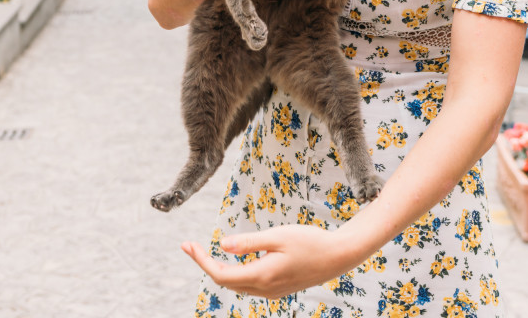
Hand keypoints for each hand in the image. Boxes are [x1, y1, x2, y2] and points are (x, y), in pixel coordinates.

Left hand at [181, 225, 360, 299]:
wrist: (339, 256)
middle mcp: (265, 289)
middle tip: (189, 246)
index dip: (201, 261)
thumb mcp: (278, 236)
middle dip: (205, 264)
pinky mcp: (279, 289)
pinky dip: (235, 273)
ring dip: (219, 270)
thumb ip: (249, 242)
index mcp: (262, 275)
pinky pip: (250, 285)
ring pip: (237, 285)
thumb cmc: (310, 241)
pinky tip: (233, 259)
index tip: (188, 245)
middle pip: (225, 282)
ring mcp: (272, 291)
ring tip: (204, 252)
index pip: (221, 275)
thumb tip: (222, 246)